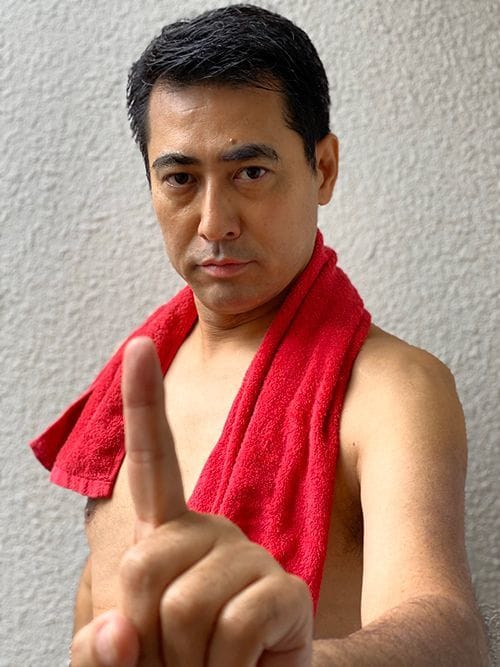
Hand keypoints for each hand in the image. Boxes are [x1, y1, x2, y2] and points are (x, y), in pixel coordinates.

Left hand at [71, 337, 312, 665]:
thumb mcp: (127, 661)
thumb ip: (105, 648)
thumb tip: (114, 629)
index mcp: (172, 536)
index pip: (153, 462)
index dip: (144, 403)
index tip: (139, 346)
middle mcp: (214, 534)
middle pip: (143, 564)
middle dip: (144, 633)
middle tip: (175, 660)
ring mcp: (253, 559)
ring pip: (184, 605)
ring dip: (185, 663)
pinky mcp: (288, 591)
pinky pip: (234, 629)